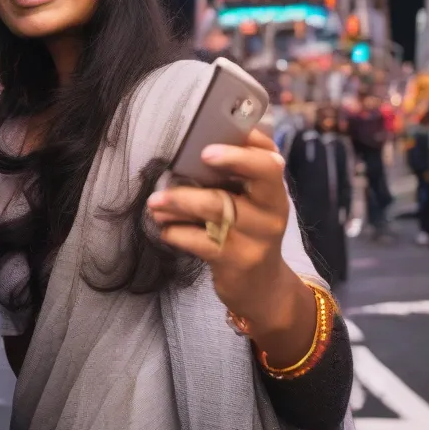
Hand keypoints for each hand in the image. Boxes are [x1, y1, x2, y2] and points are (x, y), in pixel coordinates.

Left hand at [146, 129, 292, 327]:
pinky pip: (199, 241)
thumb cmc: (249, 231)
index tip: (208, 149)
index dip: (242, 154)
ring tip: (154, 201)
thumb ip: (236, 173)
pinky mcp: (235, 263)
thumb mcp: (253, 203)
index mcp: (274, 192)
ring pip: (215, 210)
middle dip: (217, 170)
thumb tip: (195, 140)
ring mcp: (254, 240)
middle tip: (182, 165)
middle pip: (245, 186)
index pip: (269, 165)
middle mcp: (270, 214)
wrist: (263, 289)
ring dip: (179, 202)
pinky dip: (176, 232)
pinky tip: (165, 229)